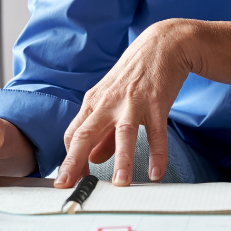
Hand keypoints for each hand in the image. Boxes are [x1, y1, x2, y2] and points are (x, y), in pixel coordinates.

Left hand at [55, 19, 192, 187]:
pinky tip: (156, 173)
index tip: (68, 180)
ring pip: (123, 134)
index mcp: (94, 102)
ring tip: (120, 185)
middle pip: (86, 134)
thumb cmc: (134, 75)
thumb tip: (91, 159)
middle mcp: (109, 103)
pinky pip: (157, 133)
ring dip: (121, 160)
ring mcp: (132, 102)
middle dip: (75, 162)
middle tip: (68, 186)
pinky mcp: (156, 103)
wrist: (162, 45)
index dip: (69, 158)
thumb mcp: (112, 99)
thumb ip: (102, 132)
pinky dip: (157, 154)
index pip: (73, 134)